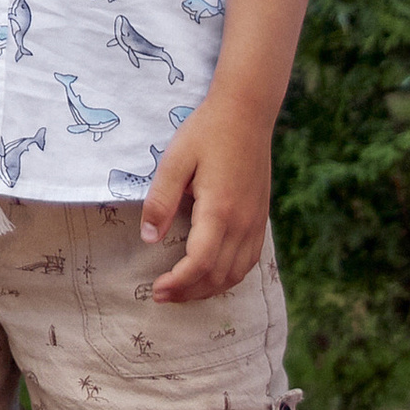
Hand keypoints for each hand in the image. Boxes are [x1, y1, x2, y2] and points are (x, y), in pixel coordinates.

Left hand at [141, 98, 270, 302]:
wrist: (247, 113)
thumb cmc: (206, 132)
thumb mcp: (174, 160)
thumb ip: (160, 200)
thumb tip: (149, 238)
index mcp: (219, 210)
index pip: (200, 263)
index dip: (178, 283)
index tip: (156, 289)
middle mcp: (242, 222)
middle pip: (218, 275)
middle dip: (189, 292)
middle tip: (162, 296)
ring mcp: (255, 222)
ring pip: (237, 273)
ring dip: (210, 289)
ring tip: (183, 292)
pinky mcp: (261, 218)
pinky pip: (249, 260)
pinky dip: (230, 277)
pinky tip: (213, 276)